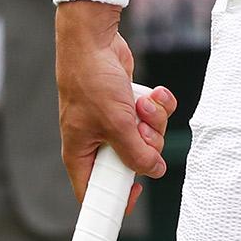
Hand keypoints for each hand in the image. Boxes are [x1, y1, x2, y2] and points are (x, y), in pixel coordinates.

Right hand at [55, 1, 175, 213]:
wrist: (95, 42)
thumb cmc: (92, 83)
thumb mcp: (117, 124)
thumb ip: (135, 153)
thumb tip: (154, 171)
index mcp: (81, 154)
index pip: (94, 190)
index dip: (114, 198)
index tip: (135, 197)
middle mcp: (97, 140)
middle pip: (133, 161)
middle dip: (146, 142)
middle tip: (139, 126)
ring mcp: (114, 122)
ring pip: (148, 137)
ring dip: (154, 119)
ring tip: (142, 103)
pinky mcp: (130, 105)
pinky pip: (155, 116)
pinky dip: (159, 104)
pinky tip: (154, 93)